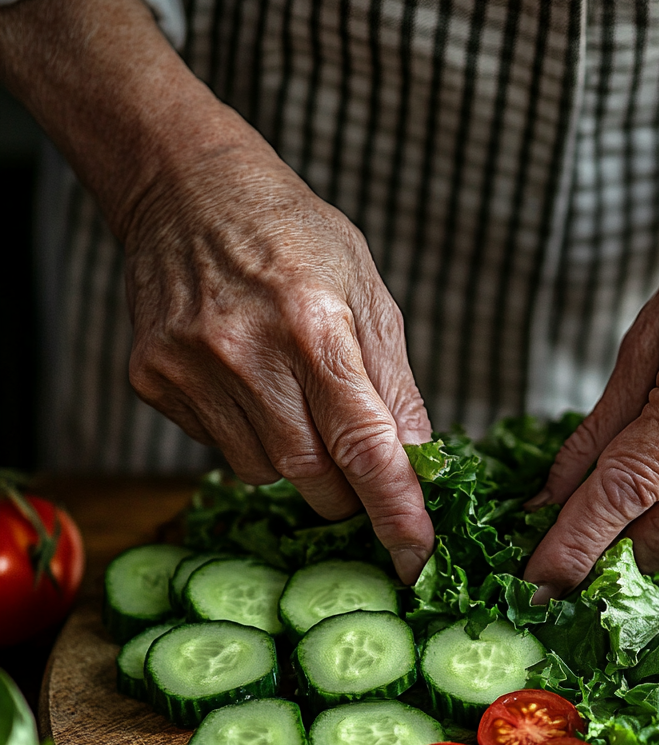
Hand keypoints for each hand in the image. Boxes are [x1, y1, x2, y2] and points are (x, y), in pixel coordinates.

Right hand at [0, 0, 433, 582]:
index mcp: (315, 324)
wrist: (184, 187)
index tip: (419, 557)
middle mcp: (246, 352)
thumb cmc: (292, 236)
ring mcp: (190, 369)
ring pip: (264, 474)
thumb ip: (394, 384)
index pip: (364, 445)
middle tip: (357, 461)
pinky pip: (219, 451)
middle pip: (312, 477)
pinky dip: (251, 438)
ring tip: (293, 395)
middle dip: (347, 489)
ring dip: (297, 462)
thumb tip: (419, 464)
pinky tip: (249, 384)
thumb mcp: (368, 292)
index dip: (396, 510)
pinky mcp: (152, 380)